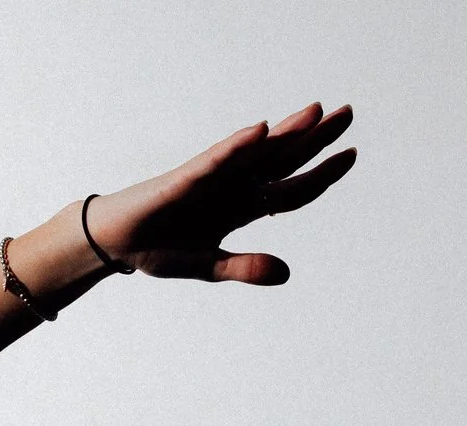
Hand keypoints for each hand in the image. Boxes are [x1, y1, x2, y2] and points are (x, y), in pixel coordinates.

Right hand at [87, 103, 356, 283]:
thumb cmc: (159, 249)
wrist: (116, 243)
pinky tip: (261, 131)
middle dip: (315, 137)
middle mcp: (233, 187)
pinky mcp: (185, 178)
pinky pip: (216, 160)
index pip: (291, 189)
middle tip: (348, 113)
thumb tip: (286, 274)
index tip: (350, 155)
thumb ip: (245, 268)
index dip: (321, 174)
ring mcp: (211, 179)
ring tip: (316, 111)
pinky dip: (237, 146)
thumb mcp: (209, 266)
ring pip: (256, 152)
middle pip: (282, 159)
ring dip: (285, 133)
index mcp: (242, 208)